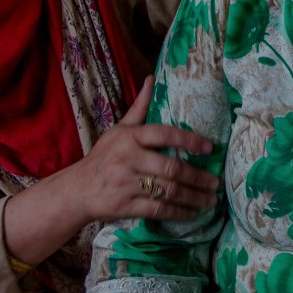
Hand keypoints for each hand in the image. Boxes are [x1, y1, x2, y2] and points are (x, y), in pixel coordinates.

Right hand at [68, 78, 219, 223]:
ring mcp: (126, 183)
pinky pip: (158, 209)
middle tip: (215, 183)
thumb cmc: (102, 157)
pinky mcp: (125, 205)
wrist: (77, 190)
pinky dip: (178, 212)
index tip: (209, 147)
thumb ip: (138, 108)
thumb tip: (152, 80)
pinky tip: (192, 212)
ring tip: (210, 200)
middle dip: (198, 177)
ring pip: (168, 191)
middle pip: (171, 168)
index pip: (164, 134)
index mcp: (129, 138)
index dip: (189, 140)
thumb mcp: (118, 130)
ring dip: (193, 197)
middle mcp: (128, 159)